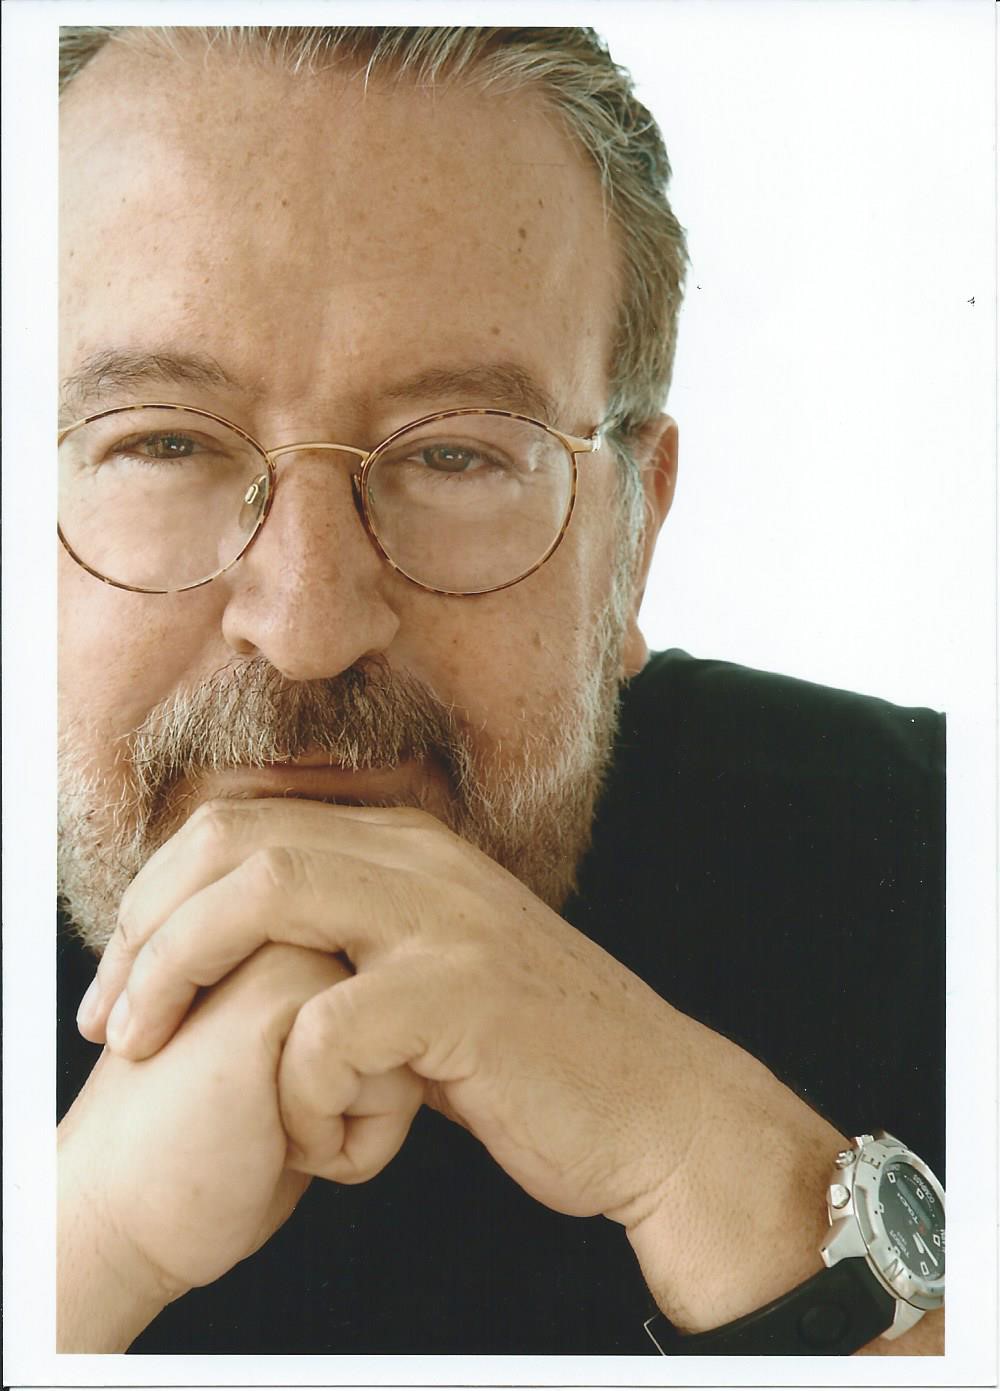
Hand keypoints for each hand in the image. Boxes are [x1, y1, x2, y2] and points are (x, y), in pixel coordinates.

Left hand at [78, 798, 839, 1329]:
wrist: (659, 1108)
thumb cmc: (532, 1054)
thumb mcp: (434, 966)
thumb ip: (357, 937)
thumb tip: (246, 949)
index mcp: (408, 843)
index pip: (245, 822)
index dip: (161, 893)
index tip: (125, 977)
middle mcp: (422, 858)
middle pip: (235, 839)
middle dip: (145, 927)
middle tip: (109, 1018)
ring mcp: (445, 919)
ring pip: (265, 894)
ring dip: (179, 973)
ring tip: (147, 1044)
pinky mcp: (464, 997)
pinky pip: (327, 1027)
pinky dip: (295, 1092)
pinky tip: (320, 1142)